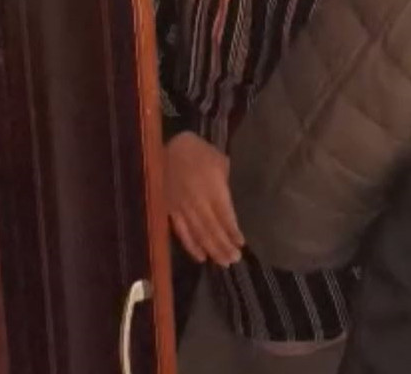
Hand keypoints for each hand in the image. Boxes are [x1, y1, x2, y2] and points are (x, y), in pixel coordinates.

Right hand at [164, 132, 244, 265]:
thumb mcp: (220, 161)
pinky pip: (181, 231)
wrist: (169, 147)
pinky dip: (191, 245)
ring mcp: (182, 208)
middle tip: (233, 259)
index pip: (225, 216)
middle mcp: (198, 201)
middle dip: (224, 246)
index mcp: (212, 188)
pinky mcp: (170, 210)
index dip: (232, 231)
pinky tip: (200, 257)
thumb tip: (227, 202)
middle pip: (212, 229)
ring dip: (211, 249)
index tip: (241, 244)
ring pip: (198, 233)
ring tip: (223, 262)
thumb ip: (224, 184)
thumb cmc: (198, 152)